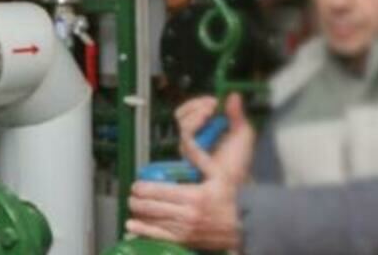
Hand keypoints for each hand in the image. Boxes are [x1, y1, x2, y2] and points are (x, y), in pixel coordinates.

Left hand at [126, 93, 255, 249]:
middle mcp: (187, 214)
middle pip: (151, 207)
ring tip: (133, 207)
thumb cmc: (231, 197)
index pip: (159, 191)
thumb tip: (188, 136)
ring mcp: (185, 230)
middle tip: (132, 195)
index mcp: (193, 196)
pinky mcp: (185, 240)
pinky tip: (133, 225)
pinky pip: (158, 236)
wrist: (244, 226)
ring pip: (153, 221)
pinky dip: (142, 231)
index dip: (142, 188)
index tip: (136, 185)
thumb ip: (199, 156)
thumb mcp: (219, 173)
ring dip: (138, 213)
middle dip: (137, 200)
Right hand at [176, 93, 254, 184]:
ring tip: (210, 112)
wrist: (237, 180)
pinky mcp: (189, 154)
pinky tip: (205, 121)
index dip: (199, 103)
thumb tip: (234, 94)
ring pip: (183, 123)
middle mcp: (195, 136)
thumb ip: (237, 114)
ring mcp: (190, 145)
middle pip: (181, 114)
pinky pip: (186, 136)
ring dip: (196, 114)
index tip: (213, 101)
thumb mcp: (243, 133)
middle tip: (212, 105)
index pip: (191, 110)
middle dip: (195, 105)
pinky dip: (194, 126)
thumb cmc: (238, 160)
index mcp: (206, 128)